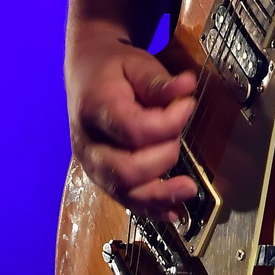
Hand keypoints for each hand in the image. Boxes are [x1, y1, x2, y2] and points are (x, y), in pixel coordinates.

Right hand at [66, 19, 198, 218]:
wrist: (85, 71)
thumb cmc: (113, 66)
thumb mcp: (136, 62)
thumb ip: (160, 80)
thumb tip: (187, 87)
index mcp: (96, 108)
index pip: (135, 130)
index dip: (169, 123)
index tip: (189, 104)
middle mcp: (88, 142)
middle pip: (126, 169)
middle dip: (162, 158)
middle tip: (179, 137)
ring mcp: (90, 163)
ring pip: (122, 191)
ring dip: (158, 195)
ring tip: (188, 190)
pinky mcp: (99, 175)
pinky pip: (123, 198)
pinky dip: (149, 207)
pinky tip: (173, 212)